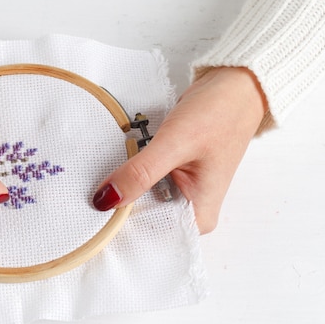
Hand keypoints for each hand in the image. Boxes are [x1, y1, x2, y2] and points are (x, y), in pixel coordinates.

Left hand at [92, 67, 267, 233]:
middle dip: (119, 209)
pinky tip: (118, 169)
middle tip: (90, 197)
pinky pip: (142, 184)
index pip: (151, 237)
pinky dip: (130, 176)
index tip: (95, 219)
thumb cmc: (219, 114)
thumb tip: (104, 200)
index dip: (121, 230)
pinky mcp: (171, 177)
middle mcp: (190, 211)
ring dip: (122, 191)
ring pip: (140, 202)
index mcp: (199, 217)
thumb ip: (140, 173)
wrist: (234, 85)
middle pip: (143, 223)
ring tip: (102, 180)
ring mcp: (180, 194)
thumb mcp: (175, 144)